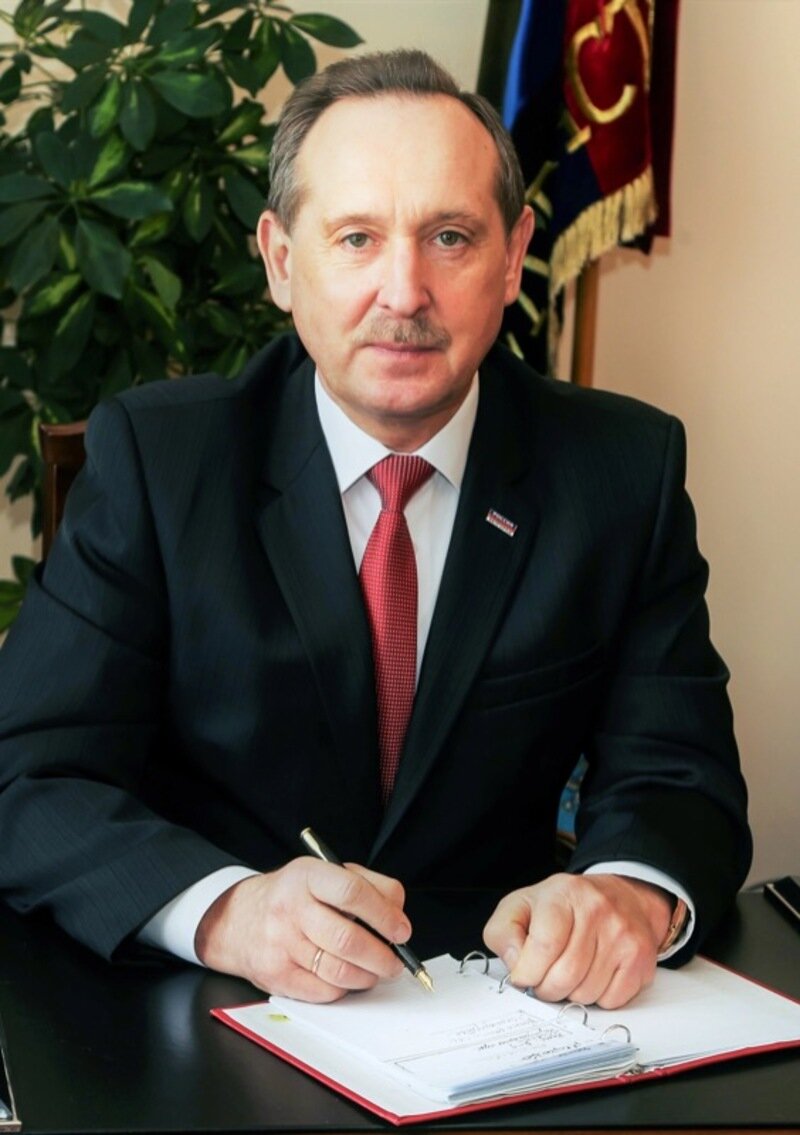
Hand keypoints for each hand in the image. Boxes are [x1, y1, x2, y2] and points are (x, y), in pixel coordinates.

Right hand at [195, 858, 409, 1000]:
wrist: (237, 919)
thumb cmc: (293, 896)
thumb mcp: (325, 873)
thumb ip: (369, 884)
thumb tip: (398, 913)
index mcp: (307, 876)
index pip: (352, 892)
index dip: (384, 915)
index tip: (401, 931)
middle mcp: (290, 908)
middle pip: (348, 939)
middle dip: (382, 956)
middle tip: (395, 962)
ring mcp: (281, 944)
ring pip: (338, 970)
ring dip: (368, 976)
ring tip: (376, 972)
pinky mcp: (276, 975)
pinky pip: (323, 991)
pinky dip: (344, 989)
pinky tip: (347, 978)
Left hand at [483, 873, 672, 1007]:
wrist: (618, 896)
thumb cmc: (564, 906)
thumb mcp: (521, 906)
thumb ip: (503, 933)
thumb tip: (516, 964)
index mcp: (562, 893)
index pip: (543, 946)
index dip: (528, 972)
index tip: (523, 976)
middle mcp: (597, 909)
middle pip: (564, 976)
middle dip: (547, 988)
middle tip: (544, 978)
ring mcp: (622, 934)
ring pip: (586, 993)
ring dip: (571, 993)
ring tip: (570, 971)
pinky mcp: (640, 958)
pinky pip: (611, 1000)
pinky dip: (597, 997)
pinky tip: (593, 974)